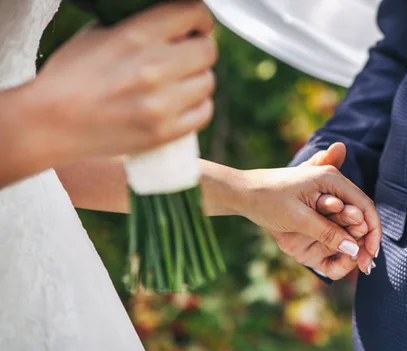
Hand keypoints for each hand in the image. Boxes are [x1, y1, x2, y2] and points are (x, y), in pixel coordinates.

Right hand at [23, 1, 216, 164]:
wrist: (50, 123)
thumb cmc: (72, 75)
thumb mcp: (100, 34)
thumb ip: (141, 26)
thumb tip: (178, 26)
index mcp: (136, 36)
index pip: (193, 14)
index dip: (200, 20)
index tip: (196, 29)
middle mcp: (153, 68)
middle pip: (208, 51)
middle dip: (199, 51)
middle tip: (186, 58)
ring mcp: (161, 103)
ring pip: (208, 82)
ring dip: (197, 80)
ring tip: (178, 83)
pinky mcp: (164, 132)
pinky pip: (205, 113)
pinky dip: (197, 106)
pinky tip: (181, 103)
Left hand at [235, 163, 380, 275]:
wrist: (243, 193)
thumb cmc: (267, 200)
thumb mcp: (298, 218)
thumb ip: (327, 232)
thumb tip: (354, 248)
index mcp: (331, 179)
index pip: (364, 206)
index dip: (372, 232)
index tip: (370, 254)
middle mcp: (332, 186)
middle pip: (360, 216)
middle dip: (364, 241)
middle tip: (364, 266)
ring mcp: (326, 196)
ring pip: (349, 223)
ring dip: (354, 243)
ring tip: (356, 265)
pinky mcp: (318, 208)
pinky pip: (337, 224)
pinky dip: (341, 240)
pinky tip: (341, 258)